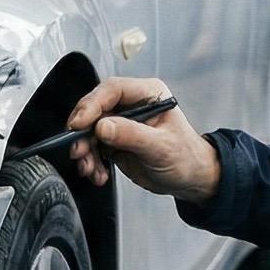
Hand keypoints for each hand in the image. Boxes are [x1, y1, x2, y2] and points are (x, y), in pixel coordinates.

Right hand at [65, 77, 220, 203]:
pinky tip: (99, 173)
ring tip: (90, 168)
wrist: (191, 179)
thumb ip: (131, 135)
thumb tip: (103, 126)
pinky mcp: (115, 142)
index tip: (79, 124)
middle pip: (95, 110)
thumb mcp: (161, 146)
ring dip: (85, 151)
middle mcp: (132, 105)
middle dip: (83, 133)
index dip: (92, 105)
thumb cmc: (186, 157)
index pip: (112, 90)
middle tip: (79, 150)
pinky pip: (94, 148)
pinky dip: (91, 161)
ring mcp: (122, 124)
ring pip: (90, 131)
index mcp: (148, 94)